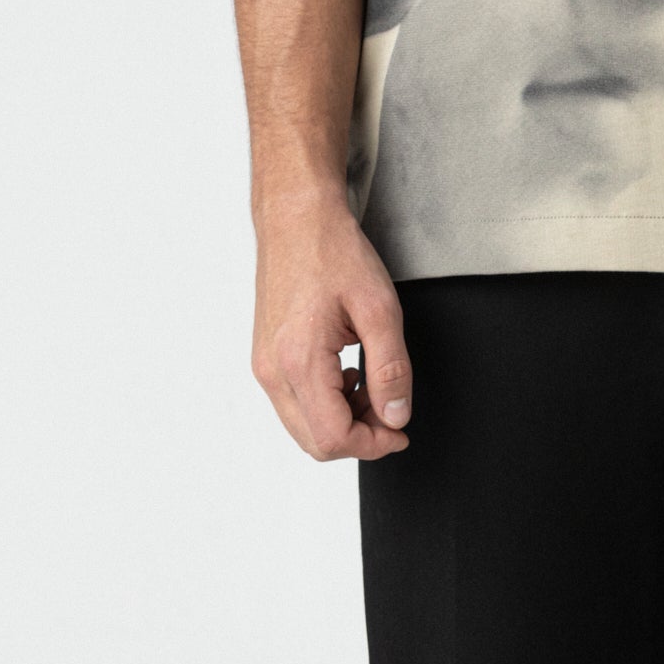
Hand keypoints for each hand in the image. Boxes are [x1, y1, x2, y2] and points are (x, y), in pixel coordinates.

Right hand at [253, 188, 412, 461]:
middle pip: (315, 443)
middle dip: (359, 437)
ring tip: (371, 387)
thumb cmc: (333, 253)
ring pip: (303, 427)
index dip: (374, 444)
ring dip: (342, 422)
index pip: (333, 438)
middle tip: (390, 410)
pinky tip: (348, 375)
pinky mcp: (264, 358)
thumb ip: (390, 369)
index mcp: (299, 361)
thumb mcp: (379, 308)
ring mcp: (264, 365)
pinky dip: (325, 405)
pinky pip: (294, 404)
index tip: (400, 431)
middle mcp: (272, 370)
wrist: (295, 219)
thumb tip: (395, 416)